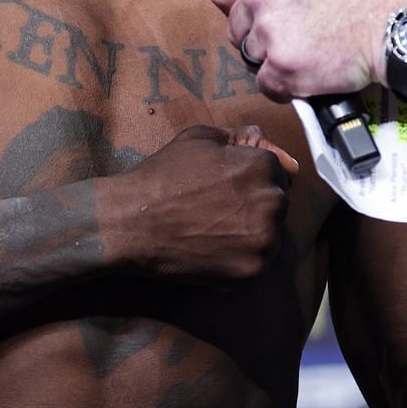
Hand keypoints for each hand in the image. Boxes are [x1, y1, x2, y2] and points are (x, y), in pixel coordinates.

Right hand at [100, 124, 296, 283]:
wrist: (129, 221)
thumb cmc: (160, 177)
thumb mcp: (195, 139)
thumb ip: (235, 136)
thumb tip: (259, 137)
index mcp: (262, 166)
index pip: (277, 171)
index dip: (250, 178)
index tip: (227, 188)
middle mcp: (272, 201)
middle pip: (276, 204)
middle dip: (254, 206)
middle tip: (218, 211)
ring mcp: (265, 240)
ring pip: (270, 236)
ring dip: (251, 235)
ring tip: (214, 232)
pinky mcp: (252, 271)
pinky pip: (257, 264)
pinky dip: (239, 260)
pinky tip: (212, 251)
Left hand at [208, 0, 406, 98]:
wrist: (396, 25)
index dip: (234, 6)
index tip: (247, 15)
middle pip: (234, 28)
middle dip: (257, 36)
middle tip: (292, 36)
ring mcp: (268, 32)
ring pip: (251, 57)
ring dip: (273, 60)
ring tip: (308, 51)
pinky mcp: (281, 66)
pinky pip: (267, 84)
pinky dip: (285, 85)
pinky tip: (308, 72)